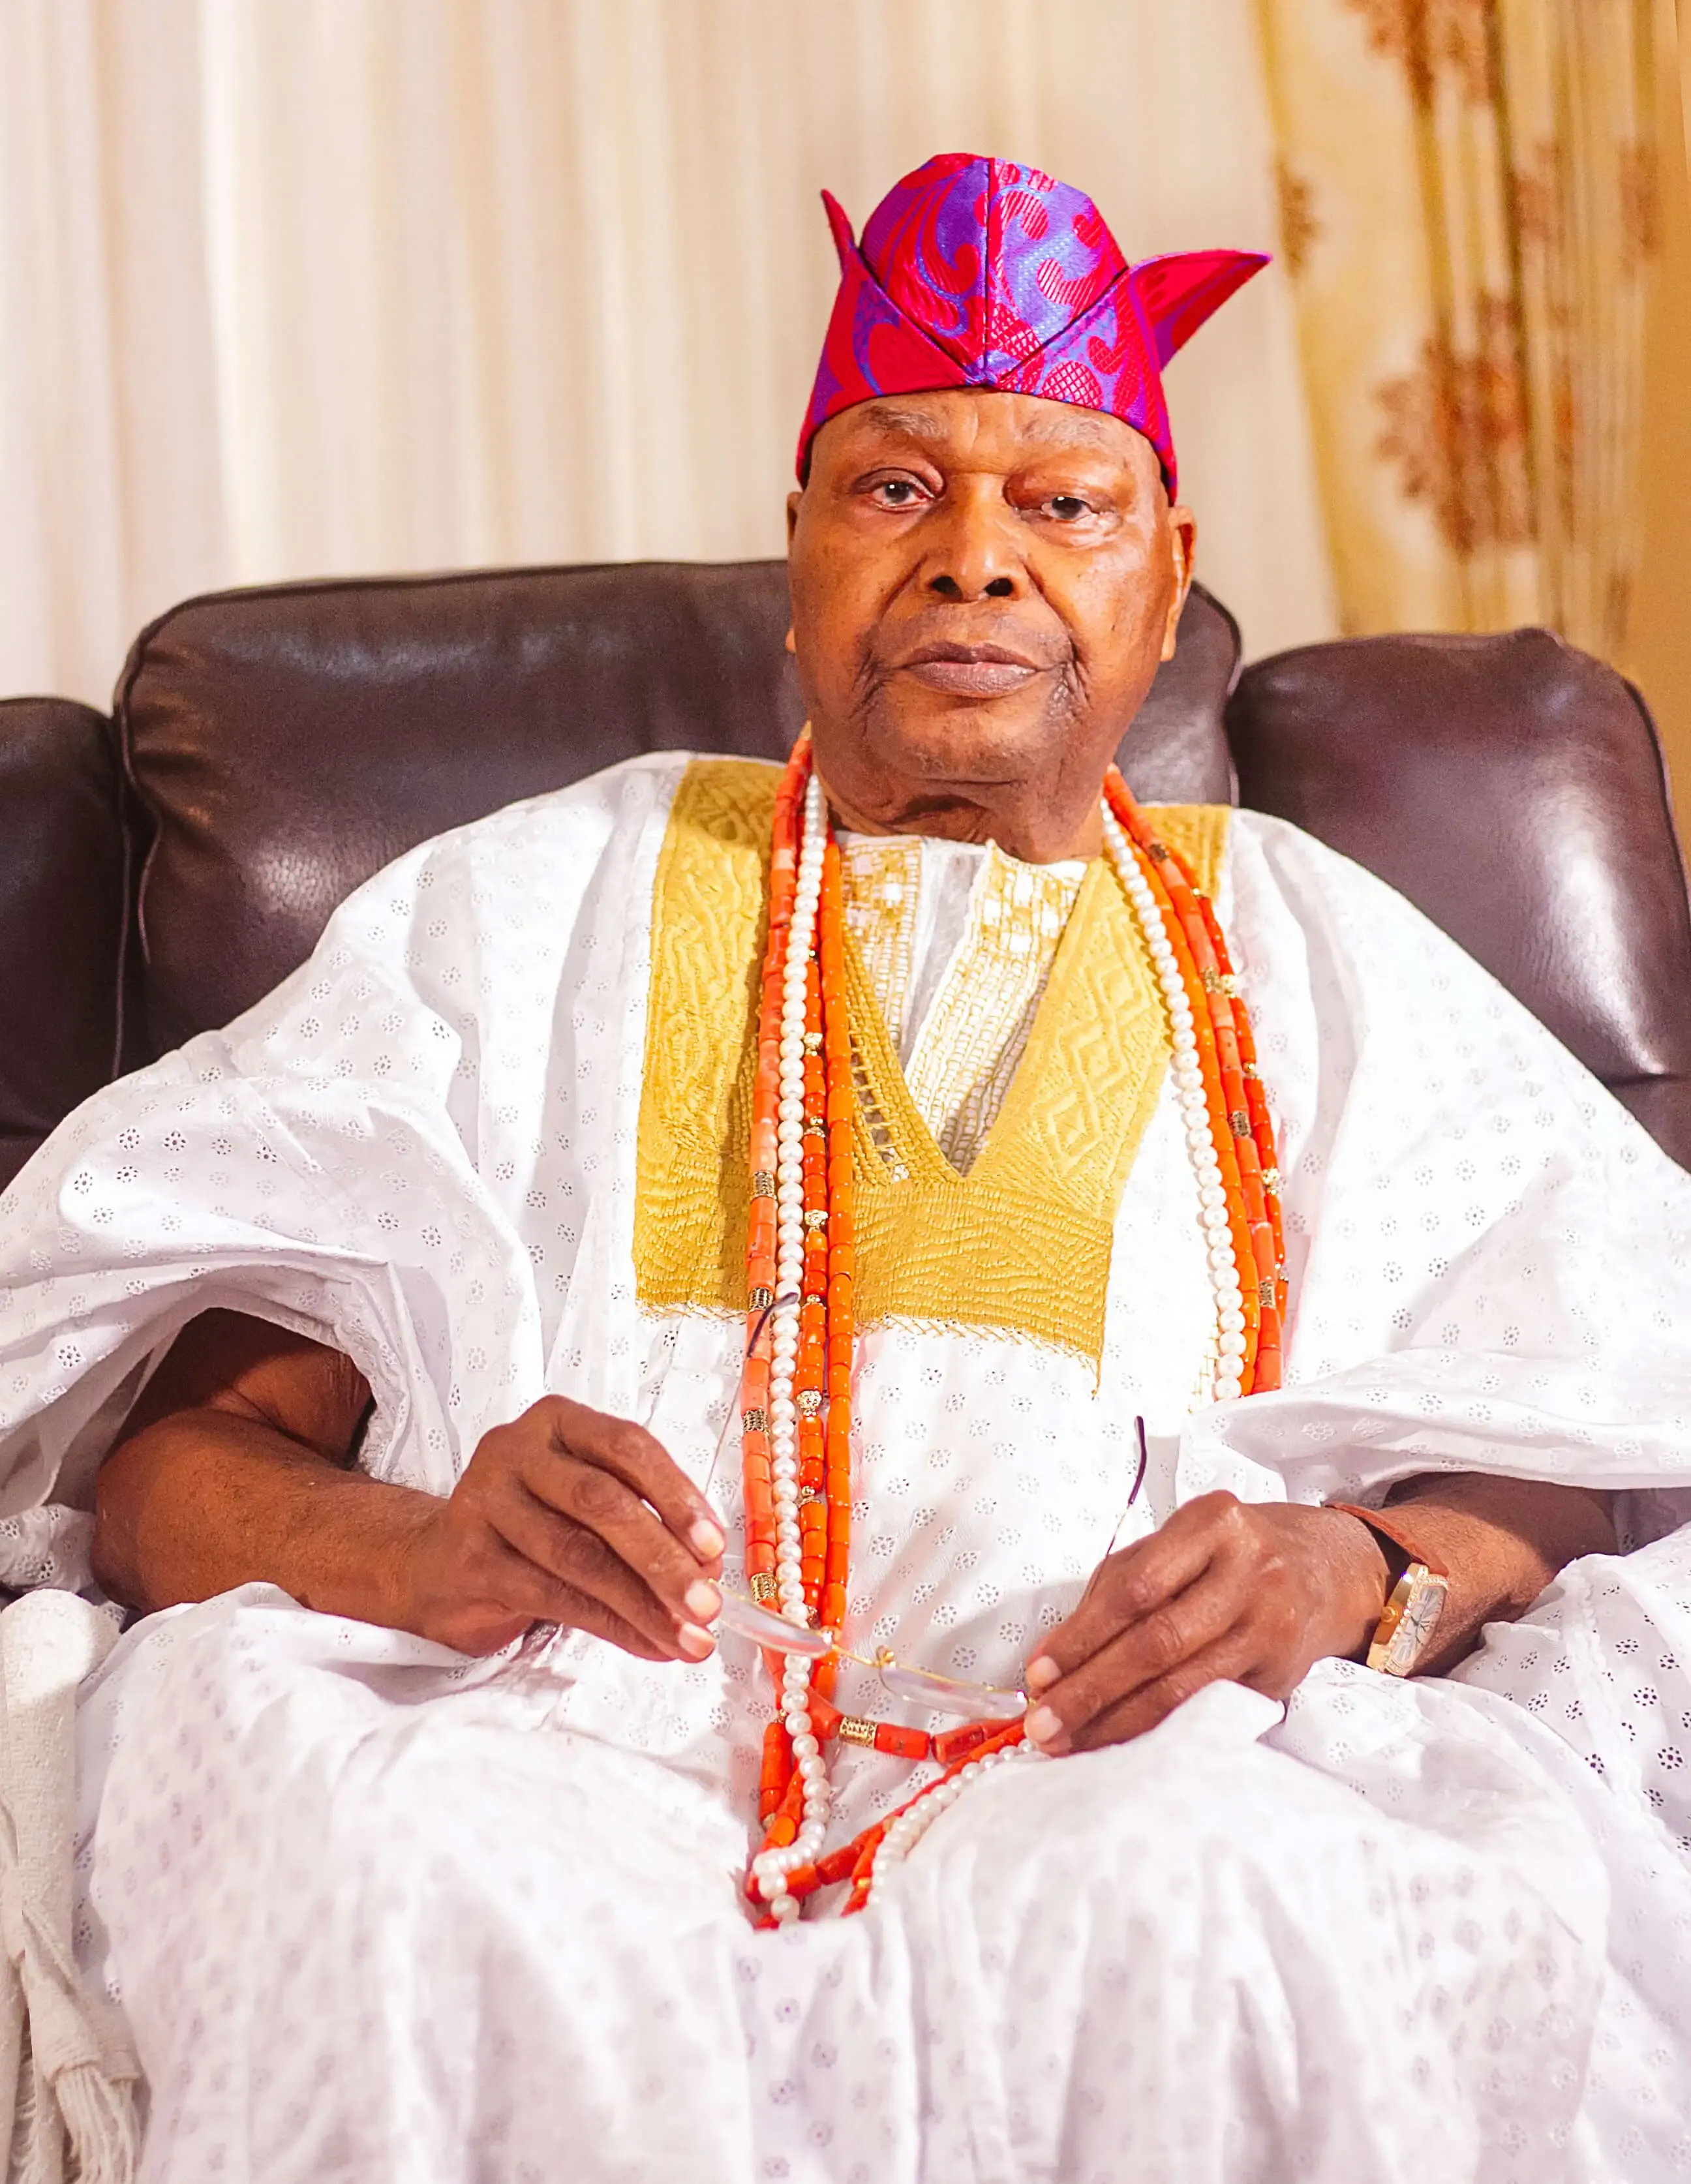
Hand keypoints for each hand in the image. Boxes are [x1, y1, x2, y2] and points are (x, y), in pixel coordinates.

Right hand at [396, 1396, 725, 1657]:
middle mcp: (517, 1449)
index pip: (627, 1447)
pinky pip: (553, 1596)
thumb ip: (645, 1519)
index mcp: (560, 1421)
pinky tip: (647, 1643)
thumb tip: (708, 1568)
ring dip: (643, 1604)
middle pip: (602, 1502)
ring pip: (579, 1556)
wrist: (444, 1563)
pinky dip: (611, 1626)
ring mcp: (485, 1501)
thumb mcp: (588, 1501)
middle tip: (707, 1605)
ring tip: (687, 1639)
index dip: (676, 1496)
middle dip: (663, 1559)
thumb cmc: (535, 1523)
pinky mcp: (472, 1558)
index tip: (714, 1546)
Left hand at [1021, 1493, 1389, 1754]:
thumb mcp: (1176, 1545)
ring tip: (1068, 1743)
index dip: (1082, 1635)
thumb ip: (1116, 1588)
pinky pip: (1205, 1708)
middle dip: (1091, 1688)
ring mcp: (1269, 1626)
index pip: (1134, 1587)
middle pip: (1156, 1642)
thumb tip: (1052, 1659)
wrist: (1324, 1571)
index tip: (1039, 1672)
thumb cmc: (1225, 1556)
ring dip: (1116, 1721)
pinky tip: (1118, 1742)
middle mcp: (1248, 1571)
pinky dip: (1155, 1730)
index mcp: (1211, 1524)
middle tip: (1042, 1723)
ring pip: (1181, 1686)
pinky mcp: (1279, 1674)